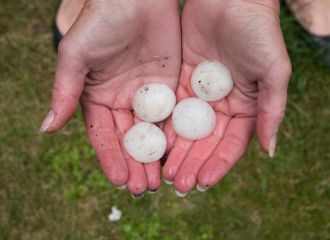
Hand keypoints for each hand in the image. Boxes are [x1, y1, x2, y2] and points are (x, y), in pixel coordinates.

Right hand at [41, 0, 180, 194]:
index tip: (120, 180)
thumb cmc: (102, 20)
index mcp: (98, 97)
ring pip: (153, 133)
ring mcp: (148, 96)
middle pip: (130, 140)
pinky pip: (174, 115)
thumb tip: (46, 128)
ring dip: (156, 158)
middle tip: (144, 189)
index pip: (104, 135)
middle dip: (136, 165)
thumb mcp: (77, 54)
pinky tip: (181, 154)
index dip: (111, 158)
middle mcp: (123, 101)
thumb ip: (65, 90)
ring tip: (162, 181)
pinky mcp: (171, 87)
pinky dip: (176, 136)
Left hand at [163, 0, 290, 193]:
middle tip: (178, 184)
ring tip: (164, 173)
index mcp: (246, 107)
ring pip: (186, 130)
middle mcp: (222, 105)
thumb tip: (270, 150)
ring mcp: (199, 94)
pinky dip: (164, 127)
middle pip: (205, 142)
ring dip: (176, 152)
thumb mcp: (274, 71)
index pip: (231, 143)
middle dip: (193, 163)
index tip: (203, 182)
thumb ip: (273, 110)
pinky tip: (154, 144)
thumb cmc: (258, 31)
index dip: (218, 164)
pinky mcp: (180, 80)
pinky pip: (170, 108)